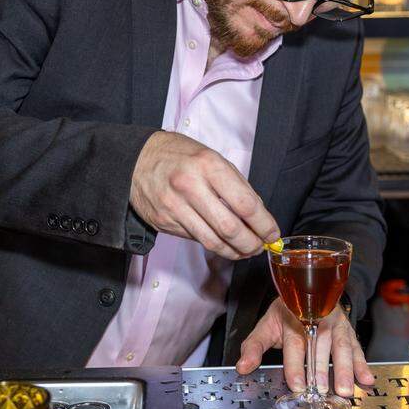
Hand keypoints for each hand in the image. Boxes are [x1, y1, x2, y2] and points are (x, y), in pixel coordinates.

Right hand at [129, 131, 279, 260]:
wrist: (136, 161)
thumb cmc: (180, 157)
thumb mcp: (212, 158)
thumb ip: (236, 185)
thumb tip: (259, 216)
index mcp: (208, 166)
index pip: (245, 204)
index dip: (264, 224)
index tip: (272, 234)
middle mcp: (191, 186)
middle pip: (230, 228)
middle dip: (251, 244)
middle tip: (260, 247)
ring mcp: (175, 207)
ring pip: (213, 241)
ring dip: (235, 251)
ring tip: (245, 250)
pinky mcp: (164, 222)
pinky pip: (196, 240)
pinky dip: (214, 245)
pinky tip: (223, 244)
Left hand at [235, 298, 374, 396]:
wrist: (308, 292)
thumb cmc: (286, 315)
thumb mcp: (266, 326)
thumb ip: (253, 347)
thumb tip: (242, 367)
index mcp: (293, 317)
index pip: (294, 344)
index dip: (295, 365)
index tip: (297, 385)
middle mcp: (316, 319)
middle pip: (320, 346)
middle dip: (322, 370)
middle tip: (323, 390)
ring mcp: (334, 324)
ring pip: (341, 346)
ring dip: (344, 369)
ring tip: (345, 390)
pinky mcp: (348, 330)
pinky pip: (356, 347)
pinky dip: (362, 364)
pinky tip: (366, 379)